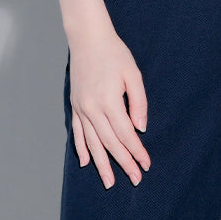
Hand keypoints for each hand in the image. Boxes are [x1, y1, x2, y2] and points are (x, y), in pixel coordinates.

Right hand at [68, 19, 149, 188]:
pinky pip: (78, 132)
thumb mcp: (133, 74)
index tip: (145, 164)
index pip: (125, 133)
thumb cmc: (114, 53)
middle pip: (109, 142)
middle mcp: (92, 108)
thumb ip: (138, 102)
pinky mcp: (75, 105)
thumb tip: (140, 128)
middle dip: (123, 162)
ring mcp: (81, 108)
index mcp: (109, 100)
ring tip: (109, 181)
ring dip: (102, 164)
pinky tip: (86, 162)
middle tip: (134, 179)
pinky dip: (82, 149)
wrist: (88, 38)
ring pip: (92, 142)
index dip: (136, 151)